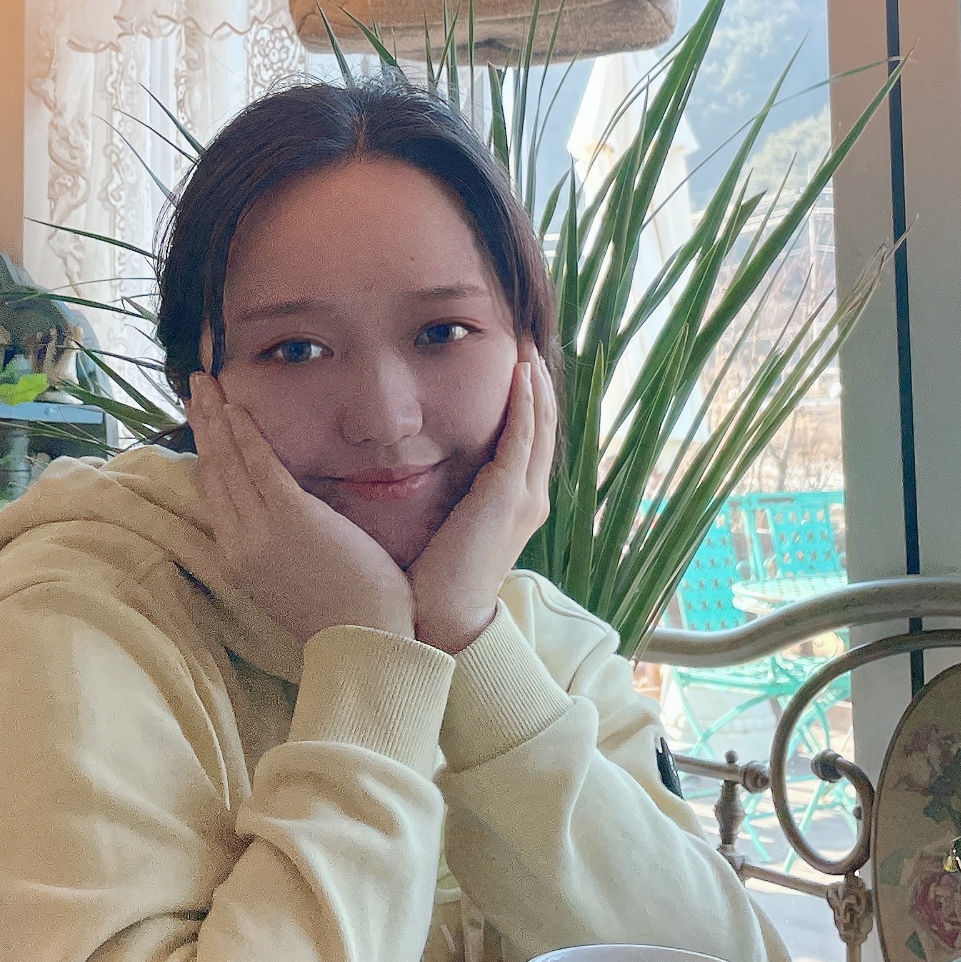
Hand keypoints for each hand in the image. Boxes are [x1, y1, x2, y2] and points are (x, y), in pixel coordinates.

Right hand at [188, 375, 414, 645]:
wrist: (366, 645)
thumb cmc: (345, 618)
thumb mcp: (294, 585)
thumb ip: (282, 551)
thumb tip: (284, 525)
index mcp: (241, 560)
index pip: (215, 496)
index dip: (206, 454)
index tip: (202, 426)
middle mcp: (240, 543)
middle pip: (213, 471)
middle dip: (203, 424)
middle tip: (196, 388)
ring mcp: (261, 530)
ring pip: (229, 462)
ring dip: (216, 417)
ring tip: (206, 383)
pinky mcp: (291, 518)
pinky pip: (261, 465)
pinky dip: (246, 434)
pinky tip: (236, 407)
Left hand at [407, 354, 555, 653]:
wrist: (442, 619)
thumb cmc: (433, 579)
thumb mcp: (447, 526)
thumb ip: (448, 495)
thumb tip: (417, 465)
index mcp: (516, 503)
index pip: (528, 440)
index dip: (527, 401)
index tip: (515, 365)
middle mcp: (530, 497)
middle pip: (543, 426)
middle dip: (537, 384)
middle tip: (527, 341)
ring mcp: (524, 497)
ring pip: (539, 426)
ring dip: (535, 384)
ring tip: (528, 347)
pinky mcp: (509, 496)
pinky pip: (523, 439)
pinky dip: (525, 404)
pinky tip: (521, 374)